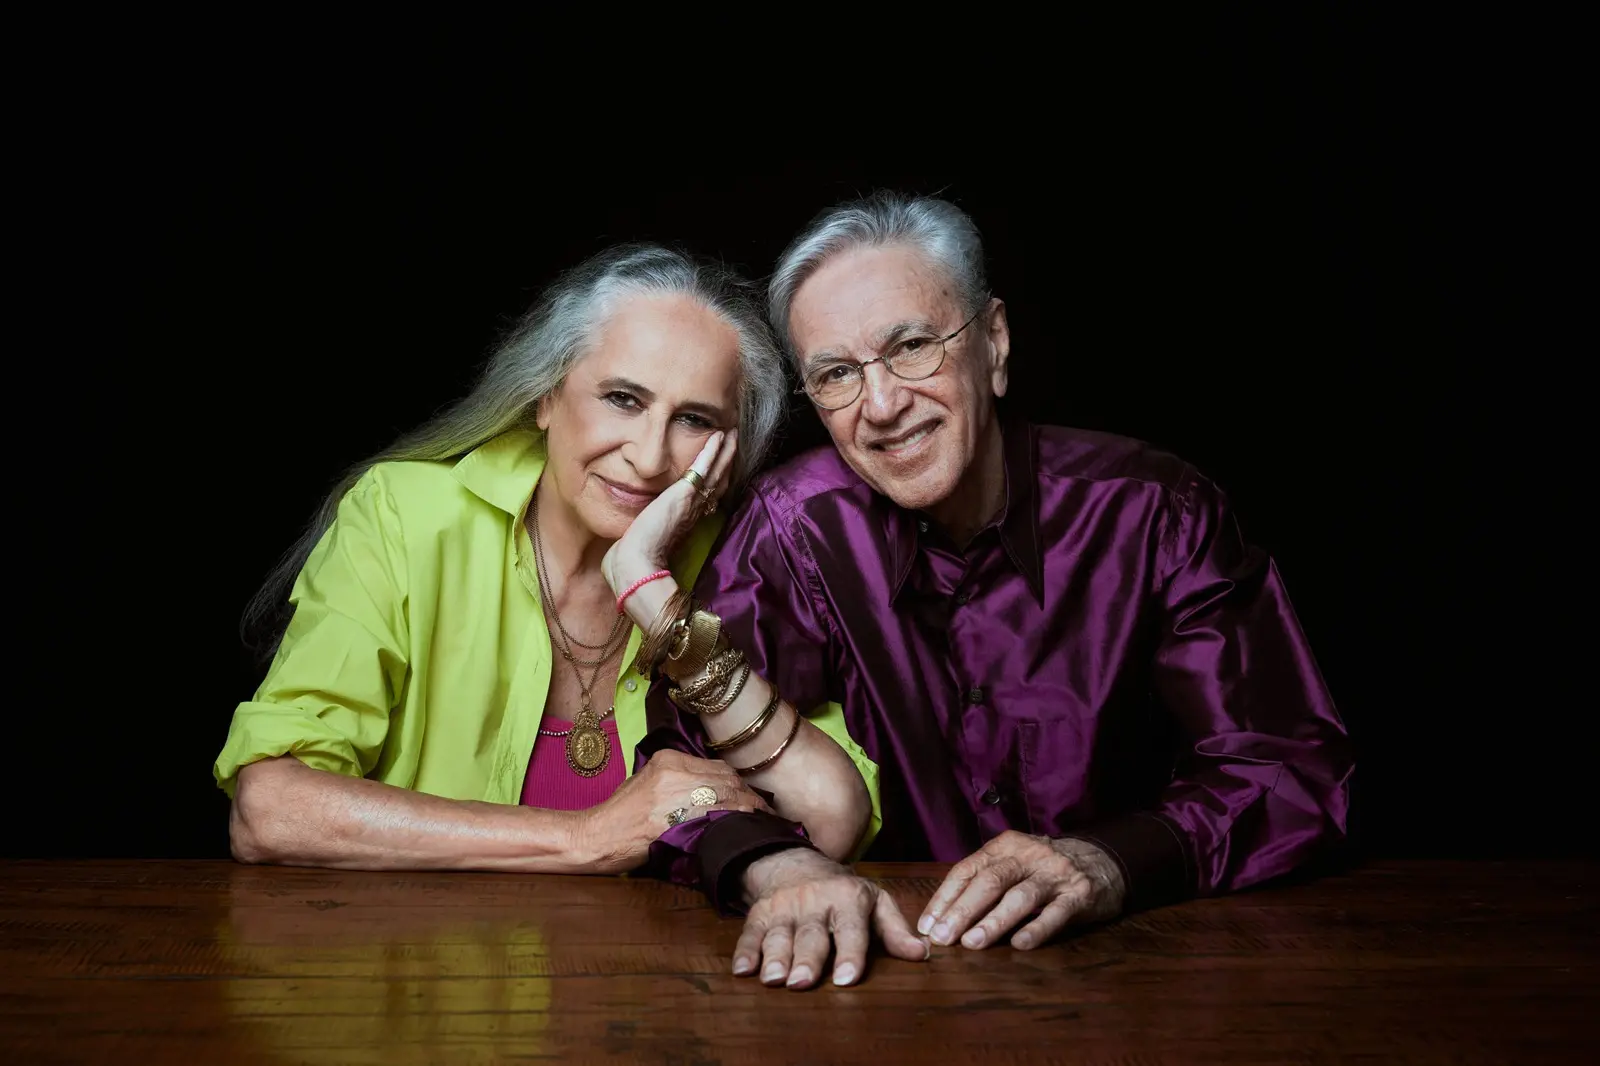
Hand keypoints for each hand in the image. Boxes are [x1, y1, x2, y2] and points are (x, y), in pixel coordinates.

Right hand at [578, 749, 770, 873]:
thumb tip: (710, 788)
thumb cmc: (620, 815)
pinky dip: (733, 819)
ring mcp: (675, 794)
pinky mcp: (675, 819)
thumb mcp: (646, 783)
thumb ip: (676, 780)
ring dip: (747, 807)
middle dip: (747, 794)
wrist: (596, 836)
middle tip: (761, 808)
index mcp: (667, 759)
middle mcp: (674, 771)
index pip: (716, 766)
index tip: (748, 793)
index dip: (737, 781)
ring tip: (759, 817)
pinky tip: (743, 825)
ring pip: (725, 796)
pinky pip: (714, 817)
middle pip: (725, 779)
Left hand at [602, 429, 737, 596]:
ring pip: (716, 471)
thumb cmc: (636, 555)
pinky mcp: (683, 493)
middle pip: (718, 480)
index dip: (717, 478)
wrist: (636, 562)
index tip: (722, 464)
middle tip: (735, 441)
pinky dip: (712, 451)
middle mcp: (695, 509)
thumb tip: (638, 530)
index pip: (707, 493)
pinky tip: (719, 436)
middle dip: (727, 460)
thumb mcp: (647, 536)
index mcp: (687, 519)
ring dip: (725, 452)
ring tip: (733, 434)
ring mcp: (692, 501)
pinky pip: (703, 467)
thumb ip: (648, 528)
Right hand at [733, 848, 928, 989]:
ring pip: (779, 935)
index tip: (846, 978)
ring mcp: (785, 907)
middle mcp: (815, 902)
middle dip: (807, 959)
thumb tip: (922, 953)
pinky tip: (742, 970)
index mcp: (848, 899)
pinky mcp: (760, 913)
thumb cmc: (843, 893)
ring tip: (773, 979)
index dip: (849, 954)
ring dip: (774, 957)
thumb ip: (894, 930)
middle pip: (811, 935)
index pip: (851, 929)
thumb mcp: (875, 902)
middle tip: (803, 981)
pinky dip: (745, 951)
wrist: (796, 863)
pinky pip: (751, 933)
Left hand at [918, 831, 1125, 950]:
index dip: (945, 898)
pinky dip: (1037, 929)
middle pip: (990, 881)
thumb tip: (942, 919)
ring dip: (994, 921)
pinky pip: (1056, 913)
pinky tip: (1020, 945)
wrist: (1101, 861)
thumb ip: (983, 883)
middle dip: (963, 911)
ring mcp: (1055, 873)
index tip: (927, 925)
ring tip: (972, 943)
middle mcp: (1028, 854)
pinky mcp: (1080, 893)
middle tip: (943, 938)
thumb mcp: (1012, 863)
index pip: (966, 870)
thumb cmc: (1042, 869)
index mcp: (1004, 846)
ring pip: (1020, 896)